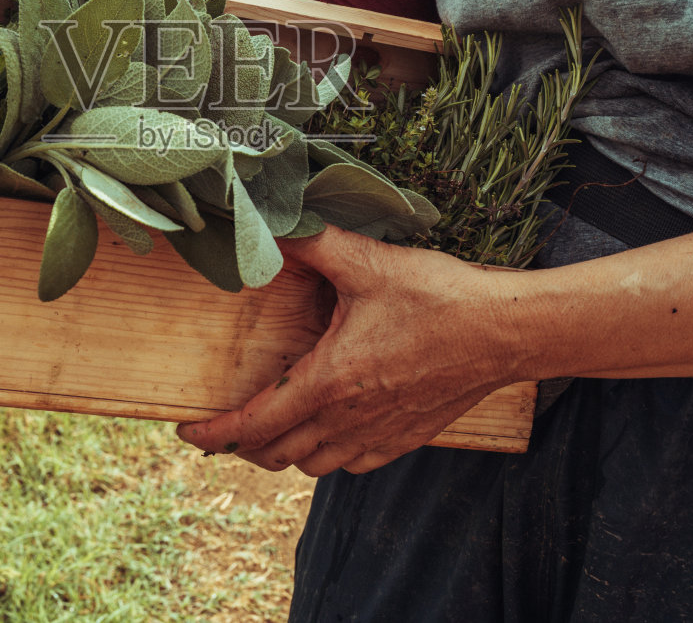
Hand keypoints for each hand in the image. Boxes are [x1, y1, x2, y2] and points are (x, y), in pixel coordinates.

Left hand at [176, 226, 521, 476]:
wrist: (505, 333)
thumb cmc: (440, 299)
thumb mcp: (369, 263)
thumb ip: (315, 245)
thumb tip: (271, 226)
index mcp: (330, 381)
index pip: (254, 425)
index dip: (214, 434)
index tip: (187, 431)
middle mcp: (349, 419)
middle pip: (275, 455)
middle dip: (242, 445)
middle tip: (226, 424)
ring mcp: (379, 435)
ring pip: (312, 466)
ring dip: (284, 451)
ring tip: (272, 426)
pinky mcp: (406, 440)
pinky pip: (351, 465)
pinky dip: (327, 456)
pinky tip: (328, 430)